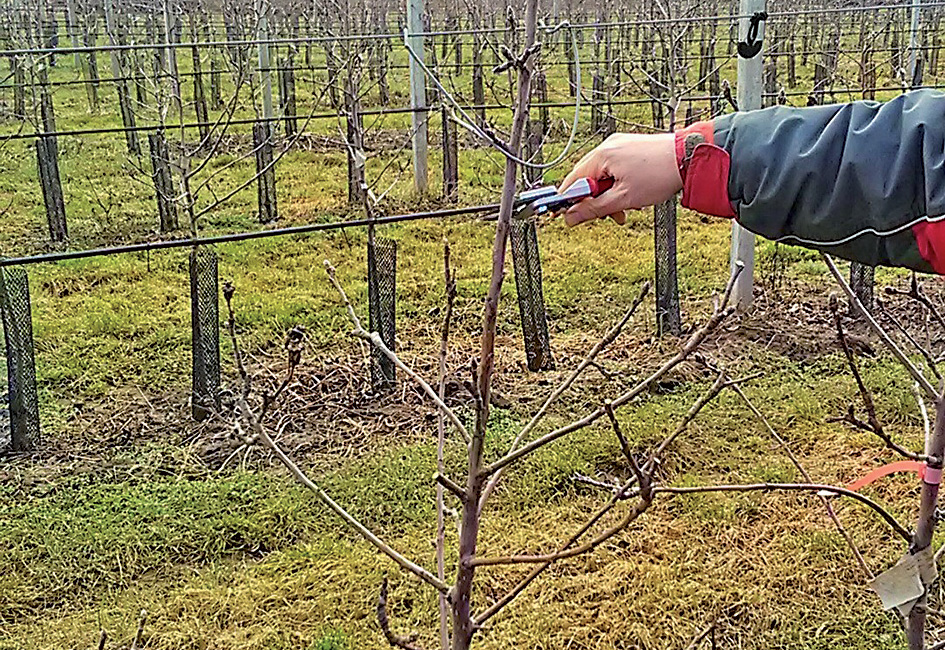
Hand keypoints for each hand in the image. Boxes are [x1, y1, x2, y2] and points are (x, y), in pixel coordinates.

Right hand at [558, 133, 682, 225]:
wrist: (691, 157)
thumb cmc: (660, 175)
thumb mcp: (623, 199)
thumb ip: (593, 209)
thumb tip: (570, 218)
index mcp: (601, 155)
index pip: (573, 180)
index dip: (570, 201)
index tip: (570, 216)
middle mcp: (608, 146)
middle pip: (588, 178)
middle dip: (597, 200)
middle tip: (612, 216)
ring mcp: (621, 145)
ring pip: (604, 175)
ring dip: (611, 195)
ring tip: (627, 207)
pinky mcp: (632, 147)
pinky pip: (617, 169)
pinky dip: (621, 184)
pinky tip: (634, 194)